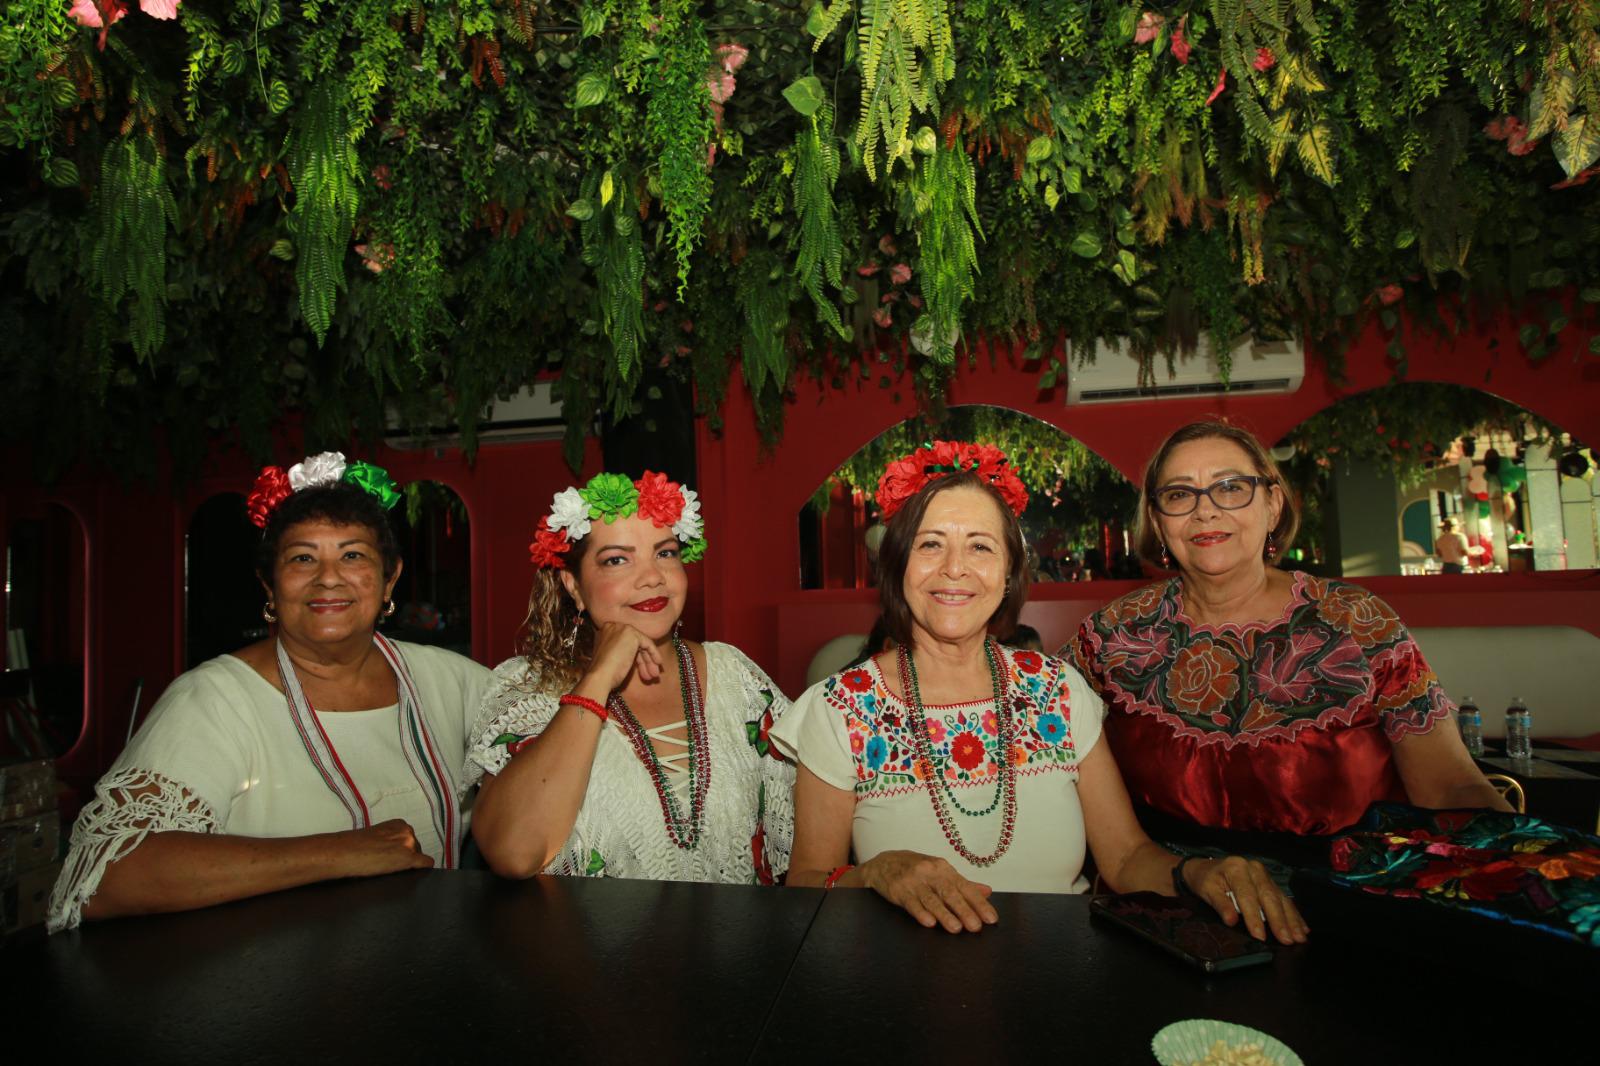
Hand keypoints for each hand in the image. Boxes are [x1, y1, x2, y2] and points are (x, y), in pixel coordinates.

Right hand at [338, 819, 434, 877]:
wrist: (345, 852)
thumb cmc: (354, 845)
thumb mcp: (377, 835)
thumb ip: (390, 838)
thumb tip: (395, 850)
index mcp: (399, 824)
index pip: (410, 839)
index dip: (403, 849)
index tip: (395, 855)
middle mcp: (407, 831)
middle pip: (416, 848)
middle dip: (407, 856)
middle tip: (390, 863)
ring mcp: (409, 844)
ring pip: (419, 857)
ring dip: (409, 863)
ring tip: (390, 868)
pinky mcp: (408, 858)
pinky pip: (425, 864)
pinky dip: (423, 869)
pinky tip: (418, 874)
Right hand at [581, 621, 666, 692]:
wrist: (600, 677)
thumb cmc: (604, 673)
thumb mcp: (613, 658)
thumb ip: (624, 652)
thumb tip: (640, 657)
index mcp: (606, 631)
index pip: (626, 642)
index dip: (637, 656)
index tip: (643, 669)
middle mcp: (613, 626)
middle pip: (635, 644)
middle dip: (644, 660)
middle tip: (650, 674)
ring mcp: (623, 629)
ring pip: (642, 644)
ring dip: (649, 661)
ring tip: (653, 675)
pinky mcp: (632, 634)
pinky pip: (648, 643)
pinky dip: (654, 654)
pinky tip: (657, 664)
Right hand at [860, 850, 997, 933]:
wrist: (882, 863)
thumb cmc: (915, 870)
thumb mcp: (938, 872)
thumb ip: (963, 884)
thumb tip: (987, 892)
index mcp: (943, 868)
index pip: (965, 886)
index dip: (979, 903)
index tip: (991, 918)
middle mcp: (929, 872)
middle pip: (949, 892)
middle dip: (964, 910)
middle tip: (976, 926)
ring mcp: (913, 881)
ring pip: (931, 899)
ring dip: (944, 914)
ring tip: (956, 929)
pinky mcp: (898, 890)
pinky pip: (911, 903)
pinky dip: (920, 912)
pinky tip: (929, 922)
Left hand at [1182, 855, 1307, 944]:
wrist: (1204, 867)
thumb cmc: (1204, 879)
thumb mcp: (1206, 890)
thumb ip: (1220, 904)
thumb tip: (1231, 921)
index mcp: (1236, 868)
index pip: (1247, 896)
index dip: (1254, 917)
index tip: (1260, 936)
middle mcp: (1254, 868)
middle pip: (1269, 896)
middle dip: (1280, 920)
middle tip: (1287, 940)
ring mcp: (1264, 874)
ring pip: (1280, 898)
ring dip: (1291, 919)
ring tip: (1300, 937)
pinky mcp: (1270, 881)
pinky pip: (1284, 898)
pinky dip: (1294, 914)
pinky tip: (1303, 927)